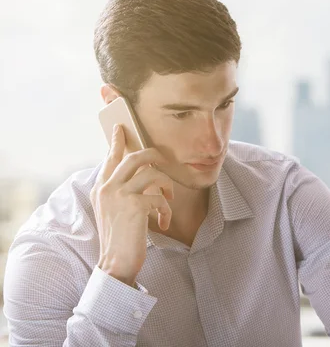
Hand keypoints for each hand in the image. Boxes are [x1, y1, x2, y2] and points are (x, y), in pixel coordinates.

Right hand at [90, 124, 174, 286]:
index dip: (117, 141)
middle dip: (154, 155)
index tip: (121, 127)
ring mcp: (120, 195)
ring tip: (168, 199)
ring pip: (152, 174)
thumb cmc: (119, 237)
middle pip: (135, 157)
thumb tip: (141, 174)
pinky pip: (160, 197)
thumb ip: (121, 190)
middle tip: (165, 160)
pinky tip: (163, 221)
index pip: (110, 158)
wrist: (116, 262)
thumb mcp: (114, 210)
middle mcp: (107, 188)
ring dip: (166, 186)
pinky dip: (166, 210)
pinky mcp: (135, 206)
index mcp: (100, 188)